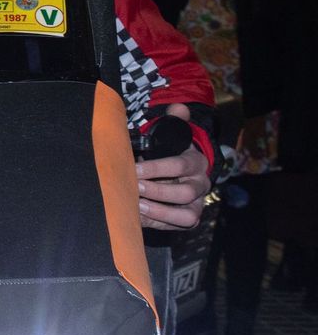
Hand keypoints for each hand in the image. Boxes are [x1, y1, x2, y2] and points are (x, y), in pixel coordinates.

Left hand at [136, 105, 209, 229]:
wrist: (180, 173)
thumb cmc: (170, 152)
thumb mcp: (173, 135)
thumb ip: (175, 120)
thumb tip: (178, 107)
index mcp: (196, 163)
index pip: (180, 166)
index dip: (157, 168)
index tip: (133, 169)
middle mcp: (200, 186)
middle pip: (184, 193)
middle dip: (157, 191)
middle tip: (133, 188)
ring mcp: (196, 205)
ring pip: (187, 216)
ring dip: (161, 213)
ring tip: (137, 206)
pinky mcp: (187, 220)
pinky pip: (176, 227)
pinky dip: (157, 224)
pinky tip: (138, 218)